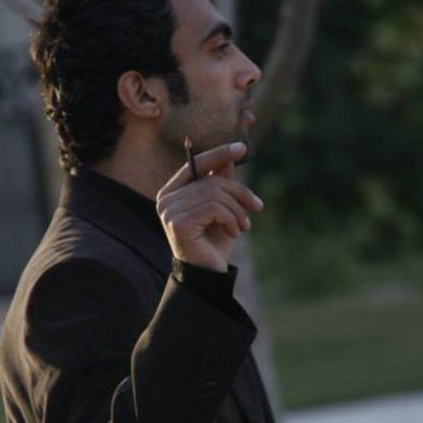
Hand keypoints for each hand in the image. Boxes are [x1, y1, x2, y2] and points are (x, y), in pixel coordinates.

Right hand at [155, 142, 263, 272]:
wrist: (208, 274)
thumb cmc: (214, 241)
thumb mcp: (223, 208)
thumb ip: (221, 183)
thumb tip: (230, 157)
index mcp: (172, 191)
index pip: (195, 164)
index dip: (218, 154)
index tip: (241, 147)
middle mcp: (166, 199)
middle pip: (210, 180)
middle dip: (239, 193)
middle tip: (256, 207)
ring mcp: (169, 211)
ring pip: (215, 194)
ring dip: (237, 210)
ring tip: (244, 226)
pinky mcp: (178, 223)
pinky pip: (215, 208)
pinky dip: (231, 219)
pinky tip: (234, 233)